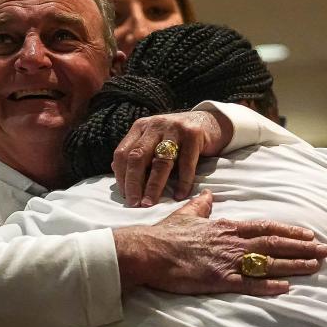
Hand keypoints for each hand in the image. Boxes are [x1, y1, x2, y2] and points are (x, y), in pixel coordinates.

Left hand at [112, 110, 233, 207]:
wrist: (210, 122)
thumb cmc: (178, 137)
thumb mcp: (154, 140)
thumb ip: (137, 153)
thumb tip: (116, 170)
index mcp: (140, 127)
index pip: (123, 152)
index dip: (120, 176)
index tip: (125, 196)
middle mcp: (155, 125)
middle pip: (137, 157)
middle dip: (133, 183)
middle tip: (134, 204)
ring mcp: (174, 128)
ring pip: (160, 161)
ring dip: (153, 186)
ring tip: (150, 203)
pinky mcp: (193, 134)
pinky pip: (186, 163)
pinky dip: (183, 182)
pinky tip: (179, 195)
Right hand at [113, 190, 326, 294]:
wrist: (147, 251)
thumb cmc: (165, 234)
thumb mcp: (187, 214)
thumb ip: (202, 206)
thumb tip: (209, 195)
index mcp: (226, 227)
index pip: (265, 227)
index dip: (289, 232)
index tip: (309, 234)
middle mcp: (232, 242)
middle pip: (274, 244)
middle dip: (301, 248)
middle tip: (325, 250)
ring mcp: (227, 261)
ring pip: (267, 263)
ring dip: (294, 265)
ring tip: (315, 267)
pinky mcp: (218, 280)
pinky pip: (249, 284)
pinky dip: (269, 286)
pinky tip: (286, 288)